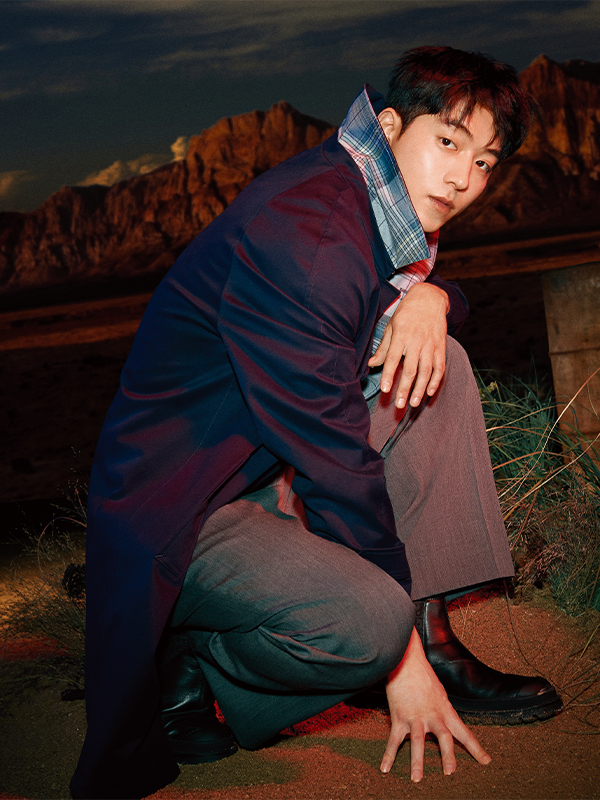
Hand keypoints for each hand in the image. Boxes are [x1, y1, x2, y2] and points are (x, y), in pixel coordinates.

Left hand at [368, 282, 448, 408]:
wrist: (429, 298)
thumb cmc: (406, 313)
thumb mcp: (391, 326)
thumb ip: (383, 348)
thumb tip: (371, 364)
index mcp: (401, 335)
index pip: (393, 359)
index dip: (389, 375)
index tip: (385, 390)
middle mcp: (416, 341)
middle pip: (411, 369)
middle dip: (405, 388)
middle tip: (399, 405)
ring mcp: (431, 345)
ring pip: (426, 371)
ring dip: (420, 389)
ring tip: (414, 403)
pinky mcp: (441, 347)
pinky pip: (440, 367)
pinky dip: (436, 380)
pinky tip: (430, 392)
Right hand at [380, 627, 490, 781]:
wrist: (406, 658)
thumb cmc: (421, 672)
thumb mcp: (438, 691)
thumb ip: (441, 707)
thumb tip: (443, 718)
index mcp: (445, 709)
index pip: (464, 732)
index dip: (476, 748)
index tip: (486, 761)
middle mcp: (433, 715)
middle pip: (444, 739)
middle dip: (448, 757)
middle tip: (451, 773)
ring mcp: (416, 717)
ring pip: (419, 742)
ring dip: (417, 762)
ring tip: (416, 779)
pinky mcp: (400, 716)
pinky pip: (394, 739)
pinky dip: (389, 754)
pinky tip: (385, 767)